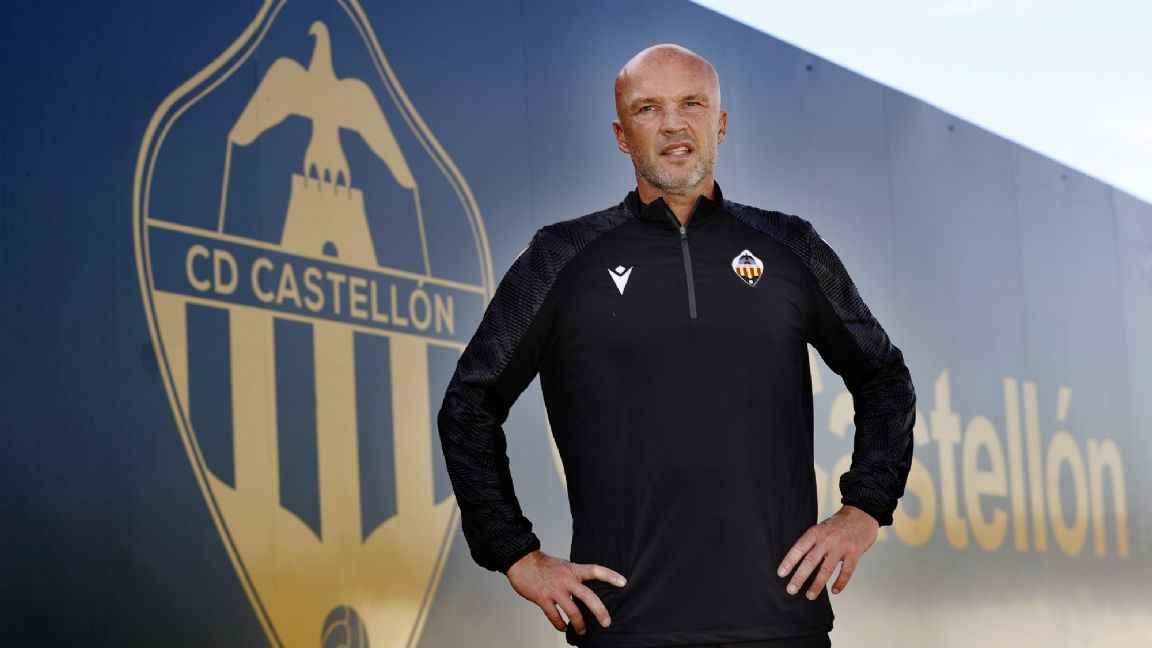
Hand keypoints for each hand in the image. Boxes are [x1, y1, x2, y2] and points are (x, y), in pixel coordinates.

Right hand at [506, 550, 626, 634]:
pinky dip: (560, 625)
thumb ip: (575, 576)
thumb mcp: (564, 566)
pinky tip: (563, 627)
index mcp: (573, 570)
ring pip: (572, 610)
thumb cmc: (543, 565)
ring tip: (582, 630)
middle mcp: (566, 580)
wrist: (521, 562)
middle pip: (587, 596)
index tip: (623, 582)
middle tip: (607, 622)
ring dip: (579, 624)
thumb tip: (586, 590)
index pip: (595, 570)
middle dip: (599, 611)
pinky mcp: (542, 598)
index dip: (610, 576)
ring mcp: (554, 590)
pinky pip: (554, 616)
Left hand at [776, 505, 878, 599]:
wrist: (862, 514)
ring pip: (826, 569)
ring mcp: (841, 547)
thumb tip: (799, 560)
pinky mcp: (854, 553)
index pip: (799, 549)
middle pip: (810, 561)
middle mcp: (827, 540)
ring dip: (817, 585)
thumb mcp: (822, 527)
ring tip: (810, 595)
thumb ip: (813, 542)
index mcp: (816, 532)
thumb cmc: (839, 523)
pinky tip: (834, 591)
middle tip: (791, 589)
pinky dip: (840, 583)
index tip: (781, 574)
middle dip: (799, 577)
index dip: (789, 562)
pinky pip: (846, 572)